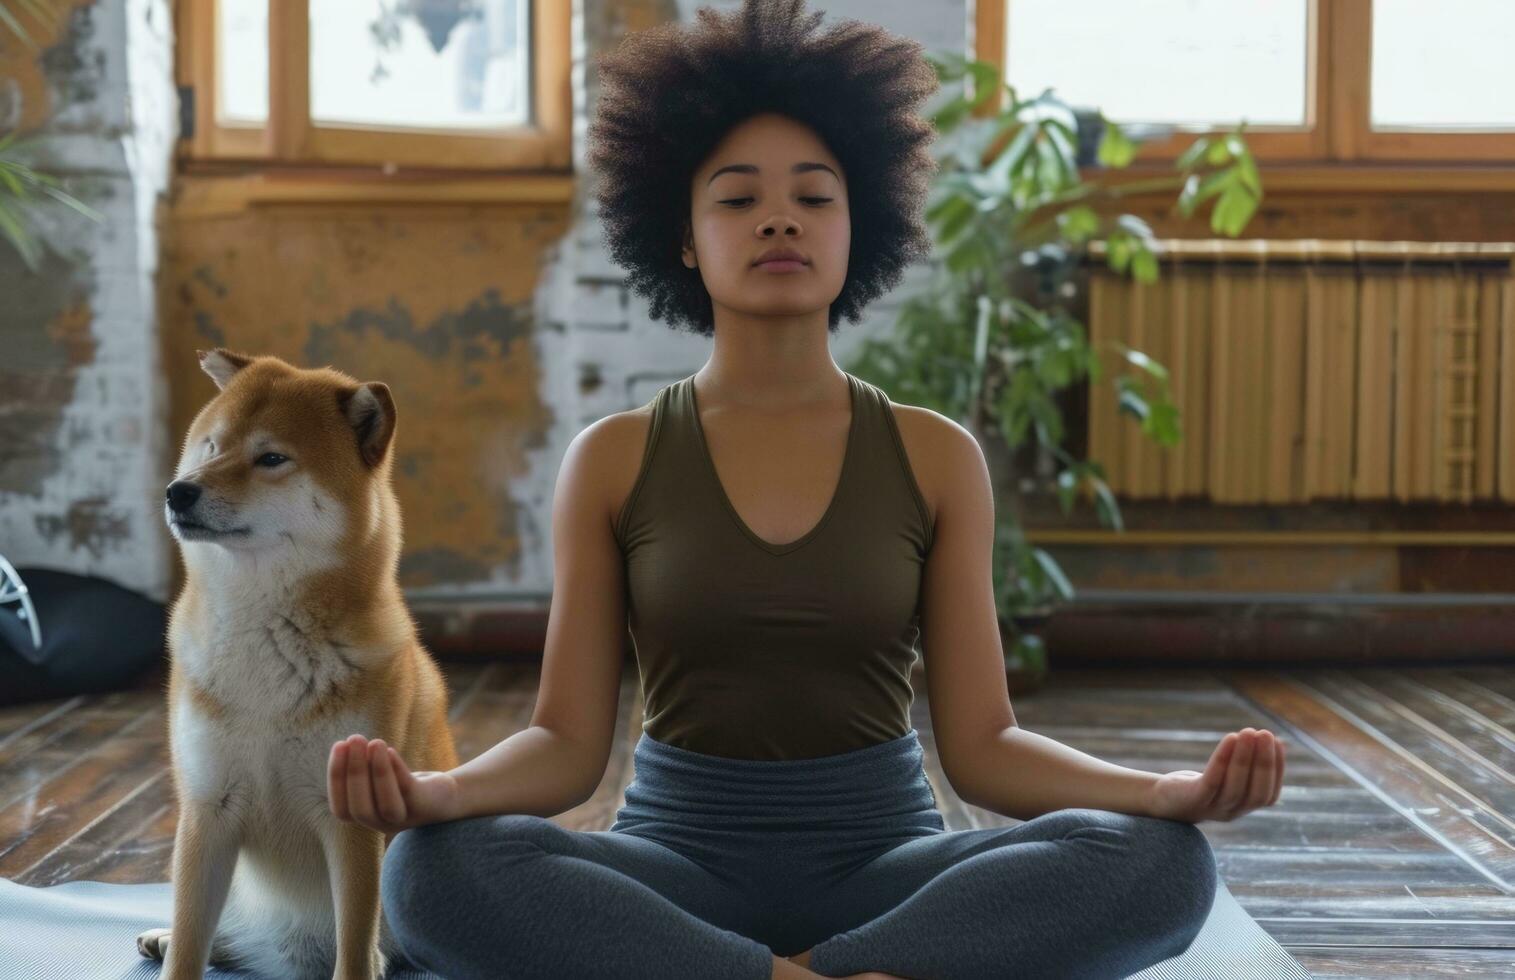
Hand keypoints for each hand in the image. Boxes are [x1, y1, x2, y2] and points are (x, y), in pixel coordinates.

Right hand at [328, 734, 461, 833]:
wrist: (443, 795)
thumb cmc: (401, 783)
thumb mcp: (377, 777)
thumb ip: (363, 768)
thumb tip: (348, 744)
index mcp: (364, 818)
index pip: (341, 810)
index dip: (336, 779)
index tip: (339, 745)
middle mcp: (381, 824)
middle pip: (360, 809)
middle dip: (354, 772)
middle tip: (354, 738)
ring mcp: (404, 819)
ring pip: (387, 805)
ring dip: (378, 772)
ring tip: (375, 742)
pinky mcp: (424, 807)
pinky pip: (409, 792)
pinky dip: (398, 771)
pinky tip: (391, 750)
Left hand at [1147, 727, 1284, 822]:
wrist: (1164, 799)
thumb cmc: (1201, 784)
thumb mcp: (1228, 777)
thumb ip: (1248, 766)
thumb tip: (1274, 740)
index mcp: (1243, 808)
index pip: (1268, 795)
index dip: (1276, 770)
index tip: (1278, 743)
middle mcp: (1231, 812)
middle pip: (1254, 793)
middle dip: (1264, 763)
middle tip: (1266, 734)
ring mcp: (1212, 808)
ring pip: (1234, 787)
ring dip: (1244, 758)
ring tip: (1248, 732)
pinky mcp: (1193, 799)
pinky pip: (1212, 781)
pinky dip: (1222, 760)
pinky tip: (1230, 738)